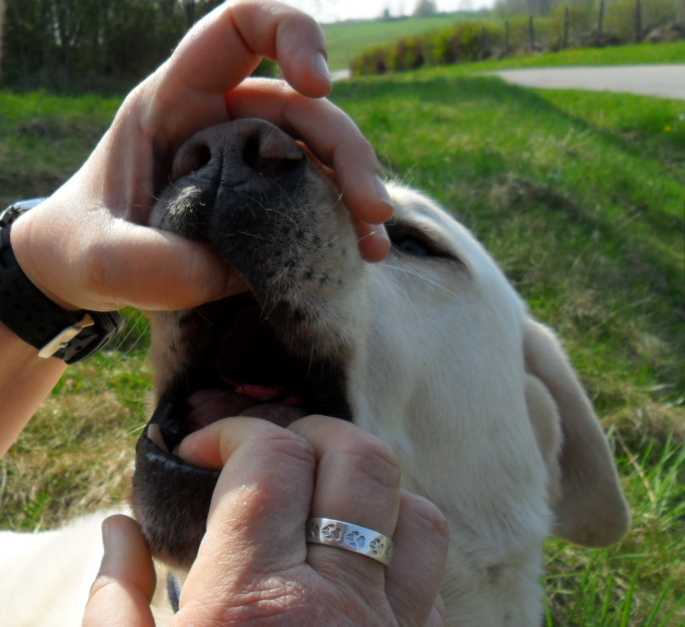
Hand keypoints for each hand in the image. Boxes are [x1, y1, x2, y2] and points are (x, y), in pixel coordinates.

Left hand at [10, 0, 391, 313]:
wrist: (87, 270)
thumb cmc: (88, 246)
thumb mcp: (104, 257)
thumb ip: (160, 263)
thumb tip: (244, 267)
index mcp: (176, 100)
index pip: (237, 29)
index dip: (288, 33)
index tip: (319, 81)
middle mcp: (224, 121)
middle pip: (303, 107)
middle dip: (347, 150)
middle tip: (371, 209)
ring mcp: (251, 162)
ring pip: (321, 154)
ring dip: (356, 192)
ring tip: (373, 244)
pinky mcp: (267, 201)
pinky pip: (317, 197)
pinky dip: (344, 223)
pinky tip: (363, 255)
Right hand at [83, 416, 447, 625]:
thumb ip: (116, 601)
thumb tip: (120, 529)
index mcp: (250, 604)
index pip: (271, 459)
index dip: (236, 433)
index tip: (208, 449)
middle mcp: (337, 607)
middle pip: (359, 458)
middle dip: (311, 434)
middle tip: (271, 456)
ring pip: (416, 508)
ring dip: (369, 488)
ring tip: (322, 502)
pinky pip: (433, 574)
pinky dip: (400, 546)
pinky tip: (356, 562)